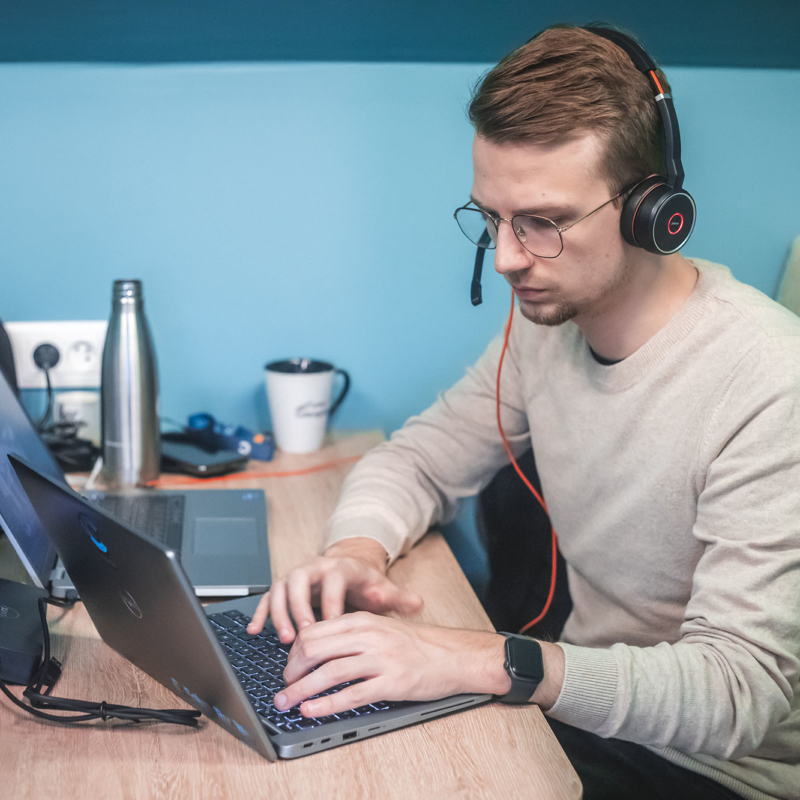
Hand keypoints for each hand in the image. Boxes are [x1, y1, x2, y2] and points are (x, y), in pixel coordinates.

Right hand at [247, 538, 423, 641]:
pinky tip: (255, 630)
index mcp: (339, 568)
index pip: (333, 582)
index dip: (330, 603)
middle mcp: (314, 567)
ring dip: (280, 613)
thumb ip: (398, 598)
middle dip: (299, 607)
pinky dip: (261, 612)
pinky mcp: (284, 587)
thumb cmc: (365, 583)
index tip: (332, 625)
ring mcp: (296, 576)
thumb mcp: (383, 588)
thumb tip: (418, 603)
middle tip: (301, 635)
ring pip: (281, 588)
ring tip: (284, 639)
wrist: (349, 566)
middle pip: (300, 581)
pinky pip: (267, 597)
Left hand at [273, 611, 511, 716]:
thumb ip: (351, 634)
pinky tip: (312, 710)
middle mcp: (368, 636)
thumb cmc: (416, 644)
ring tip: (287, 702)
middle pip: (315, 649)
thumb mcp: (380, 628)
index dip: (294, 653)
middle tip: (283, 687)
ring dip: (301, 690)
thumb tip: (315, 647)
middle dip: (291, 671)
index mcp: (362, 620)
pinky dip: (326, 704)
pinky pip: (351, 695)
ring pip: (328, 672)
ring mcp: (380, 659)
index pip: (315, 632)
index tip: (288, 668)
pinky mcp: (391, 682)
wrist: (452, 655)